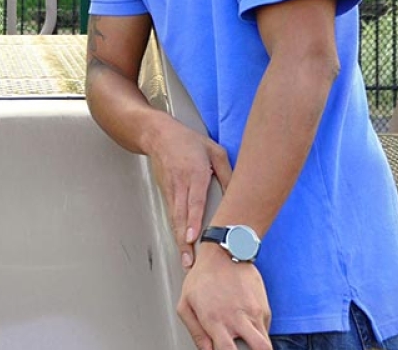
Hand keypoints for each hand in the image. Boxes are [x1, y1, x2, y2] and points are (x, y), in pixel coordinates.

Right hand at [148, 122, 232, 268]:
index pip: (194, 201)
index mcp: (193, 173)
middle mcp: (180, 184)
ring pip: (175, 220)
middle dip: (184, 241)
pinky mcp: (166, 194)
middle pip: (182, 217)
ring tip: (185, 261)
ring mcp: (171, 190)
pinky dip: (177, 232)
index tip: (193, 238)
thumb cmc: (188, 141)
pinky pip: (172, 216)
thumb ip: (228, 172)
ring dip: (179, 241)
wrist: (158, 135)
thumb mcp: (215, 151)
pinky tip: (182, 246)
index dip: (194, 221)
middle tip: (189, 261)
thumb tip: (239, 194)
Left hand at [176, 242, 271, 349]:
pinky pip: (265, 329)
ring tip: (245, 341)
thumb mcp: (186, 303)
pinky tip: (246, 325)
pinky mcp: (264, 308)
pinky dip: (257, 333)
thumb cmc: (202, 277)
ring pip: (266, 344)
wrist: (225, 253)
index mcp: (216, 321)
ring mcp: (254, 314)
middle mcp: (237, 319)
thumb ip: (196, 332)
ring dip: (257, 346)